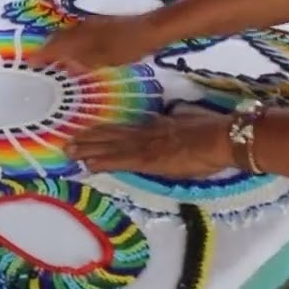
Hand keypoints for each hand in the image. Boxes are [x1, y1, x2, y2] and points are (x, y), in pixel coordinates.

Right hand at [28, 14, 165, 70]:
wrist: (150, 29)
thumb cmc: (128, 47)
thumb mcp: (104, 59)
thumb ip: (82, 62)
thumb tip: (65, 64)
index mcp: (79, 36)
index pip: (53, 46)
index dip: (41, 55)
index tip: (30, 63)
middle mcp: (81, 27)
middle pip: (57, 38)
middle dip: (47, 49)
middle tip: (40, 62)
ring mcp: (91, 24)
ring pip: (68, 35)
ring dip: (59, 46)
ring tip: (55, 59)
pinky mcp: (101, 24)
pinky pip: (78, 33)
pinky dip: (71, 43)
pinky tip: (77, 52)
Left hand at [66, 114, 234, 176]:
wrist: (219, 138)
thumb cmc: (213, 133)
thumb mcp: (190, 124)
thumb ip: (176, 125)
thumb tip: (170, 124)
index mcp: (158, 125)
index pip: (128, 128)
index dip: (107, 129)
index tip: (90, 130)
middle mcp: (147, 133)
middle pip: (114, 135)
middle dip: (91, 138)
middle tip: (69, 140)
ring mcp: (145, 146)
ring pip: (111, 147)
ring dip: (89, 149)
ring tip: (69, 151)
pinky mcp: (147, 160)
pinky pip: (120, 161)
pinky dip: (103, 162)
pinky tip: (88, 165)